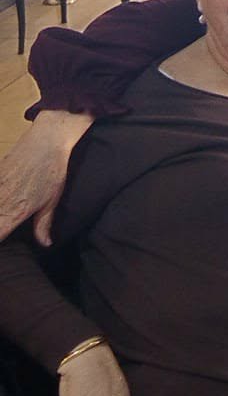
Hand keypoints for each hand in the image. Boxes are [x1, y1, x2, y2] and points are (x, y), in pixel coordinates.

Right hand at [0, 109, 92, 242]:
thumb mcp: (51, 201)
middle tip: (4, 227)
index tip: (2, 255)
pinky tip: (1, 201)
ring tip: (2, 215)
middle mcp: (1, 200)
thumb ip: (43, 224)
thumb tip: (45, 244)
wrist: (46, 141)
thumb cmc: (53, 172)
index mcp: (16, 211)